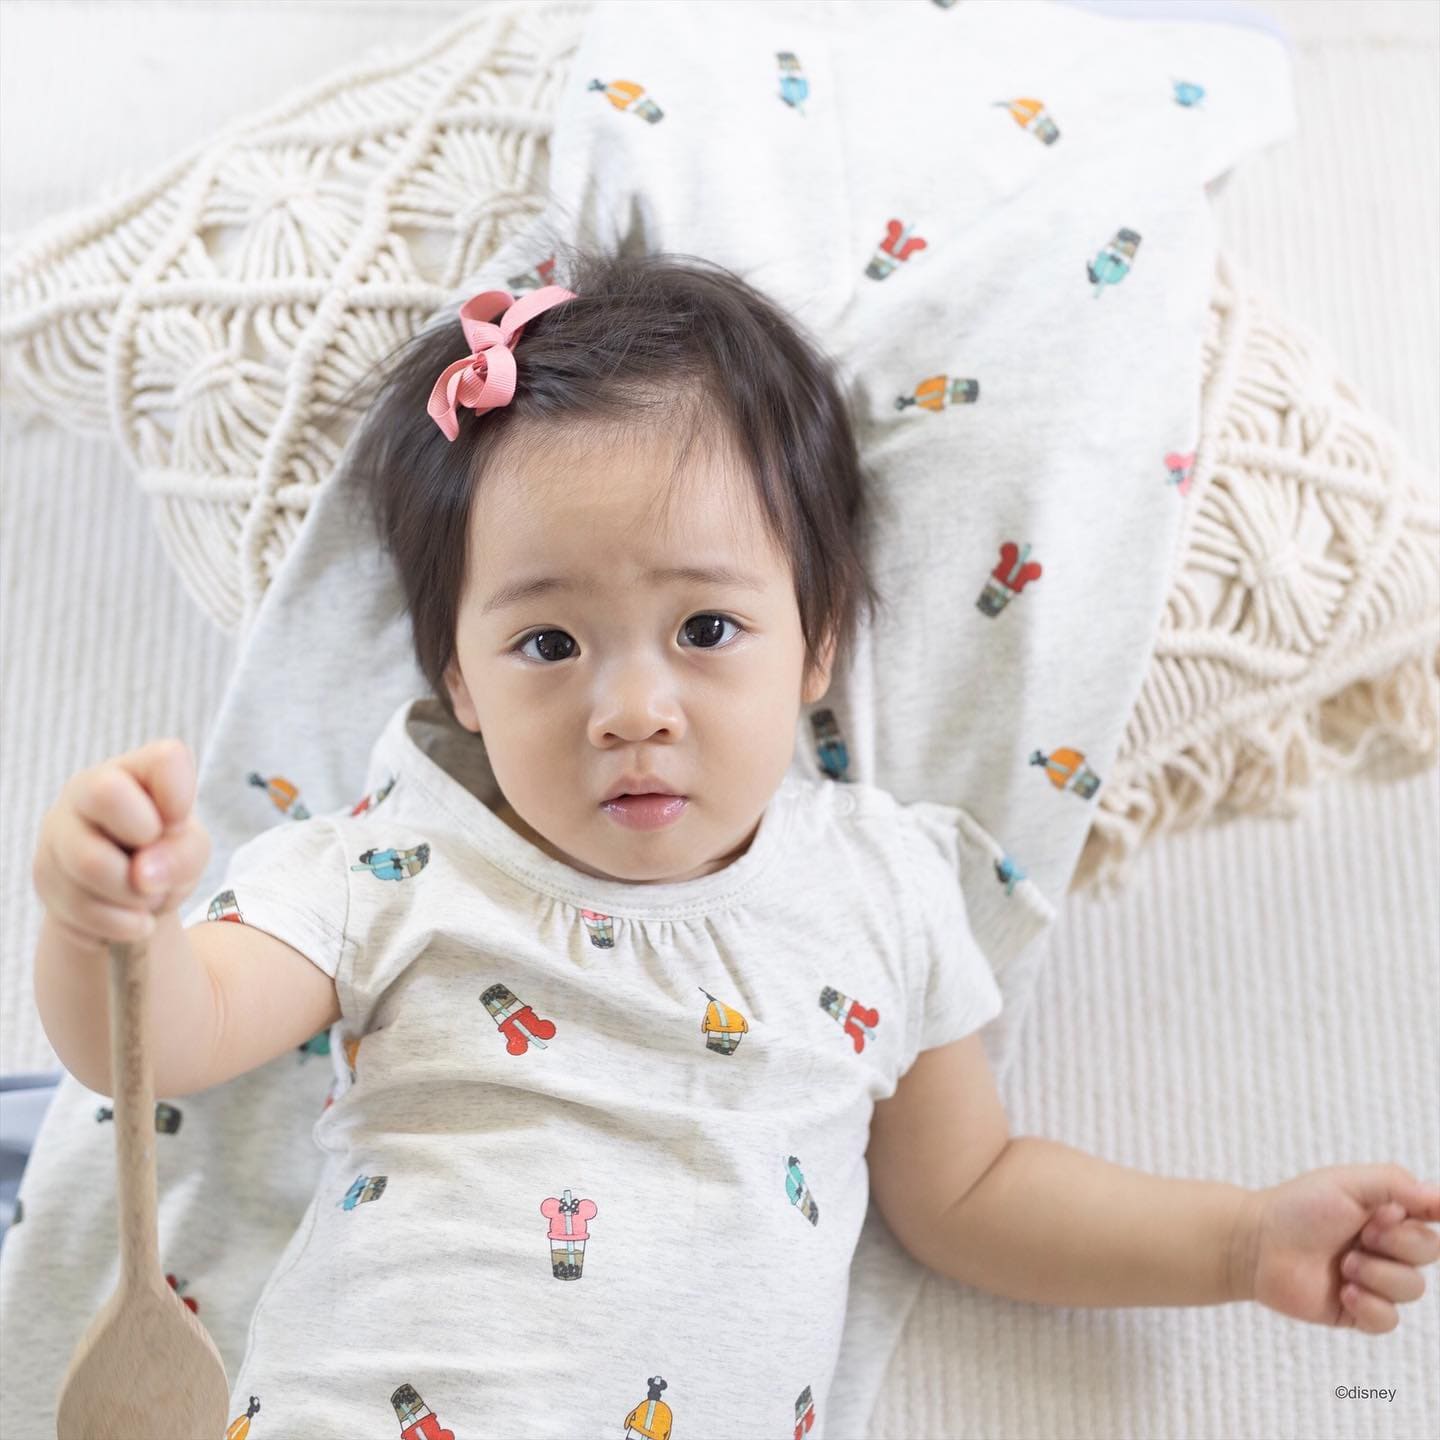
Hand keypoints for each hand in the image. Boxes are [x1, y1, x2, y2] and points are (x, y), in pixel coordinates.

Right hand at [32, 738, 210, 947]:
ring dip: (135, 894)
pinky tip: (128, 916)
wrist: (126, 901)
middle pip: (104, 793)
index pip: (165, 759)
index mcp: (135, 770)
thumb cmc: (165, 856)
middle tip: (153, 859)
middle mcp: (87, 789)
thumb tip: (143, 875)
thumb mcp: (192, 851)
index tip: (178, 822)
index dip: (179, 796)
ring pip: (90, 862)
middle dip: (144, 838)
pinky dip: (119, 922)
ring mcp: (58, 830)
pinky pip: (81, 906)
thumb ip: (183, 854)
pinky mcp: (43, 874)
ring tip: (146, 896)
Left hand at [1233, 1164, 1439, 1333]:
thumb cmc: (1298, 1208)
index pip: (1432, 1214)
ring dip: (1377, 1274)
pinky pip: (1389, 1320)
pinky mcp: (1360, 1311)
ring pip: (1413, 1288)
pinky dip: (1369, 1306)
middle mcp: (1386, 1246)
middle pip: (1430, 1251)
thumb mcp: (1347, 1183)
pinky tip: (1344, 1292)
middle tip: (1362, 1235)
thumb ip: (1395, 1183)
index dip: (1429, 1213)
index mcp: (1386, 1211)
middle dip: (1398, 1243)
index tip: (1400, 1212)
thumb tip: (1438, 1196)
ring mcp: (1375, 1279)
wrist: (1258, 1245)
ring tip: (1343, 1264)